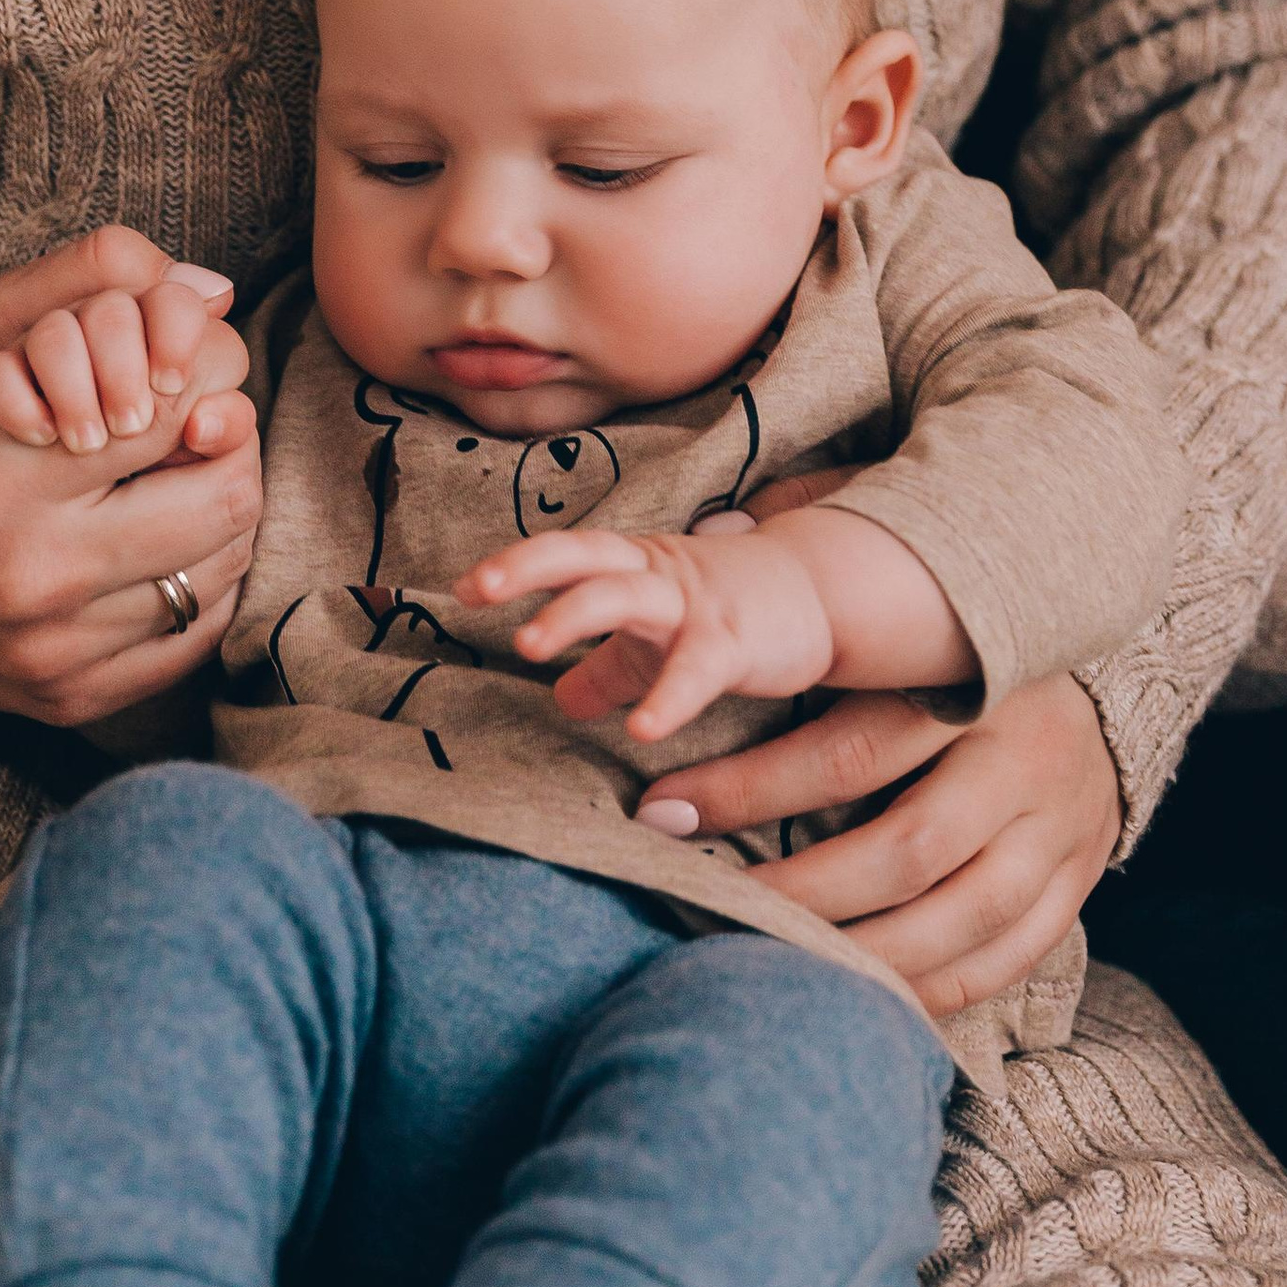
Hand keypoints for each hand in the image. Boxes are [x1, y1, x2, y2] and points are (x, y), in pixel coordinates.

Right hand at [0, 229, 261, 725]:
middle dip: (227, 448)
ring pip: (223, 568)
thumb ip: (86, 281)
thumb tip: (214, 291)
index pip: (177, 412)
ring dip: (219, 514)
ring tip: (168, 485)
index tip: (180, 374)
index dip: (204, 376)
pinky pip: (198, 633)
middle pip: (225, 500)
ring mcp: (53, 650)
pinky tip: (155, 549)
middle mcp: (25, 576)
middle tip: (194, 429)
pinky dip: (199, 581)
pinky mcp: (74, 699)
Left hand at [463, 523, 838, 745]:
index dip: (517, 564)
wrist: (823, 598)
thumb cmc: (728, 615)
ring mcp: (695, 606)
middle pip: (586, 556)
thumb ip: (608, 666)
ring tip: (525, 644)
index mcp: (635, 570)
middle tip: (477, 590)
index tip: (463, 588)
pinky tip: (640, 730)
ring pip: (627, 595)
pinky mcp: (735, 644)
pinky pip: (695, 669)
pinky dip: (667, 697)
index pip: (569, 556)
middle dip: (529, 565)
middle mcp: (658, 577)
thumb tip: (560, 699)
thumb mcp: (657, 640)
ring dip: (573, 614)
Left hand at [644, 666, 1125, 1017]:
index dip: (750, 789)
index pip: (849, 751)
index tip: (662, 814)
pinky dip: (933, 990)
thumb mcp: (899, 652)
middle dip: (799, 893)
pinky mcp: (1078, 884)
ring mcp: (1061, 828)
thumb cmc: (955, 675)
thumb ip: (819, 677)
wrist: (1095, 700)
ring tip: (778, 966)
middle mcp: (1023, 757)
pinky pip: (1006, 958)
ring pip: (960, 918)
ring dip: (862, 956)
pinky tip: (864, 996)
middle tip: (713, 908)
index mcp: (968, 684)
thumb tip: (681, 703)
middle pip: (906, 849)